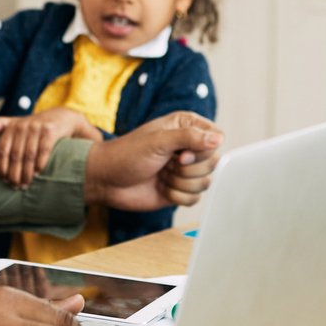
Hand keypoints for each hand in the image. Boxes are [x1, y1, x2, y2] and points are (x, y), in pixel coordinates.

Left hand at [0, 108, 100, 188]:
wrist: (61, 117)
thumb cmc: (35, 125)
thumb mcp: (18, 122)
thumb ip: (2, 124)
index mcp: (12, 126)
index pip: (3, 149)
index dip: (2, 166)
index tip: (3, 179)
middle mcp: (23, 126)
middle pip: (16, 154)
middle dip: (15, 173)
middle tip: (15, 186)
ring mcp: (37, 127)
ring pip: (29, 155)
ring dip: (27, 172)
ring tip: (26, 184)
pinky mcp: (51, 130)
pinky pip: (44, 150)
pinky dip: (40, 163)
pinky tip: (38, 173)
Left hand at [84, 112, 223, 212]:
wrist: (107, 180)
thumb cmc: (127, 154)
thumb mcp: (158, 141)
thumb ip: (190, 138)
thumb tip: (219, 139)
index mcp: (186, 127)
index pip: (216, 138)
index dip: (202, 150)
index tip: (181, 154)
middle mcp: (189, 147)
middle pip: (213, 162)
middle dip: (187, 169)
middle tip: (165, 164)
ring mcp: (185, 170)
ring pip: (205, 182)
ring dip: (179, 183)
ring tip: (160, 174)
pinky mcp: (181, 190)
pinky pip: (195, 199)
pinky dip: (176, 196)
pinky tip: (161, 188)